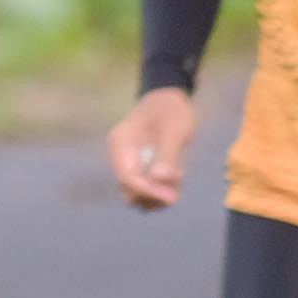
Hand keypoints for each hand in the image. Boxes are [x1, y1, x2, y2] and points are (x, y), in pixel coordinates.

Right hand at [109, 87, 198, 210]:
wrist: (168, 98)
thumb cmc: (171, 110)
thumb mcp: (175, 129)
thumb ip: (167, 155)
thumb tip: (160, 180)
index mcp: (121, 144)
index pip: (128, 178)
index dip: (149, 191)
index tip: (172, 198)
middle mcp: (119, 156)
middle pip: (129, 190)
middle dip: (153, 196)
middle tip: (176, 192)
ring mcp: (127, 163)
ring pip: (137, 193)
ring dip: (157, 195)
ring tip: (178, 181)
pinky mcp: (138, 167)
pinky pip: (145, 187)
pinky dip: (160, 189)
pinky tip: (175, 179)